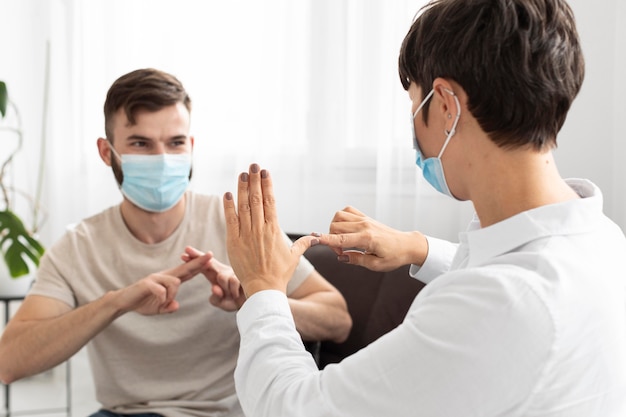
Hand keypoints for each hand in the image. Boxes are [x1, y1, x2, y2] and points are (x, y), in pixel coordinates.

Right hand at [114, 253, 210, 314]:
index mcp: (169, 280)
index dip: (198, 266)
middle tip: (211, 255)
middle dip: (198, 262)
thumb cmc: (142, 303)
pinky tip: (157, 303)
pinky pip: (162, 290)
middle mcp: (164, 276)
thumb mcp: (159, 308)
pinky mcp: (147, 283)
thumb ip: (168, 307)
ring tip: (163, 303)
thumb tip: (176, 305)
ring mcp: (156, 278)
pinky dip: (162, 299)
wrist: (123, 302)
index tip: (210, 259)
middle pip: (185, 268)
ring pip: (175, 282)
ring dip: (172, 295)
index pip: (187, 271)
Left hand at [181, 246, 245, 310]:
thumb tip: (214, 288)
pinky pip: (232, 282)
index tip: (182, 255)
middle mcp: (224, 271)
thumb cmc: (236, 301)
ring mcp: (233, 272)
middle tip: (187, 249)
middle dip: (197, 256)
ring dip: (224, 288)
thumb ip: (215, 298)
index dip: (194, 260)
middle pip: (209, 261)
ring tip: (231, 294)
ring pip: (221, 276)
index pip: (203, 267)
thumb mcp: (222, 302)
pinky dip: (233, 291)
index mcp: (216, 276)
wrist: (254, 303)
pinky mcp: (243, 274)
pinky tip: (238, 294)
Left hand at [223, 163, 317, 297]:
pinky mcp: (234, 242)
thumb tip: (315, 238)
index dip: (267, 185)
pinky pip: (231, 221)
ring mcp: (247, 235)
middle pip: (256, 199)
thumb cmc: (280, 274)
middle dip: (254, 181)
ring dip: (242, 189)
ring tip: (242, 174)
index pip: (270, 202)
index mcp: (275, 229)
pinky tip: (228, 194)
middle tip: (253, 166)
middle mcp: (260, 229)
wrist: (264, 289)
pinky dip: (228, 207)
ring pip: (243, 207)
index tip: (265, 173)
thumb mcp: (293, 257)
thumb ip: (303, 245)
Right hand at [315, 206, 427, 270]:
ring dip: (334, 228)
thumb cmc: (394, 256)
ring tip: (342, 241)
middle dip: (331, 240)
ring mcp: (364, 219)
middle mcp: (364, 226)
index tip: (313, 240)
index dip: (326, 240)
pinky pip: (346, 211)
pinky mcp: (365, 217)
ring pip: (338, 216)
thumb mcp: (376, 265)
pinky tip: (345, 229)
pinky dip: (341, 218)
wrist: (407, 244)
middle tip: (341, 252)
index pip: (341, 239)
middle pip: (335, 227)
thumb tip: (341, 257)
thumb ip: (357, 260)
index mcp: (367, 239)